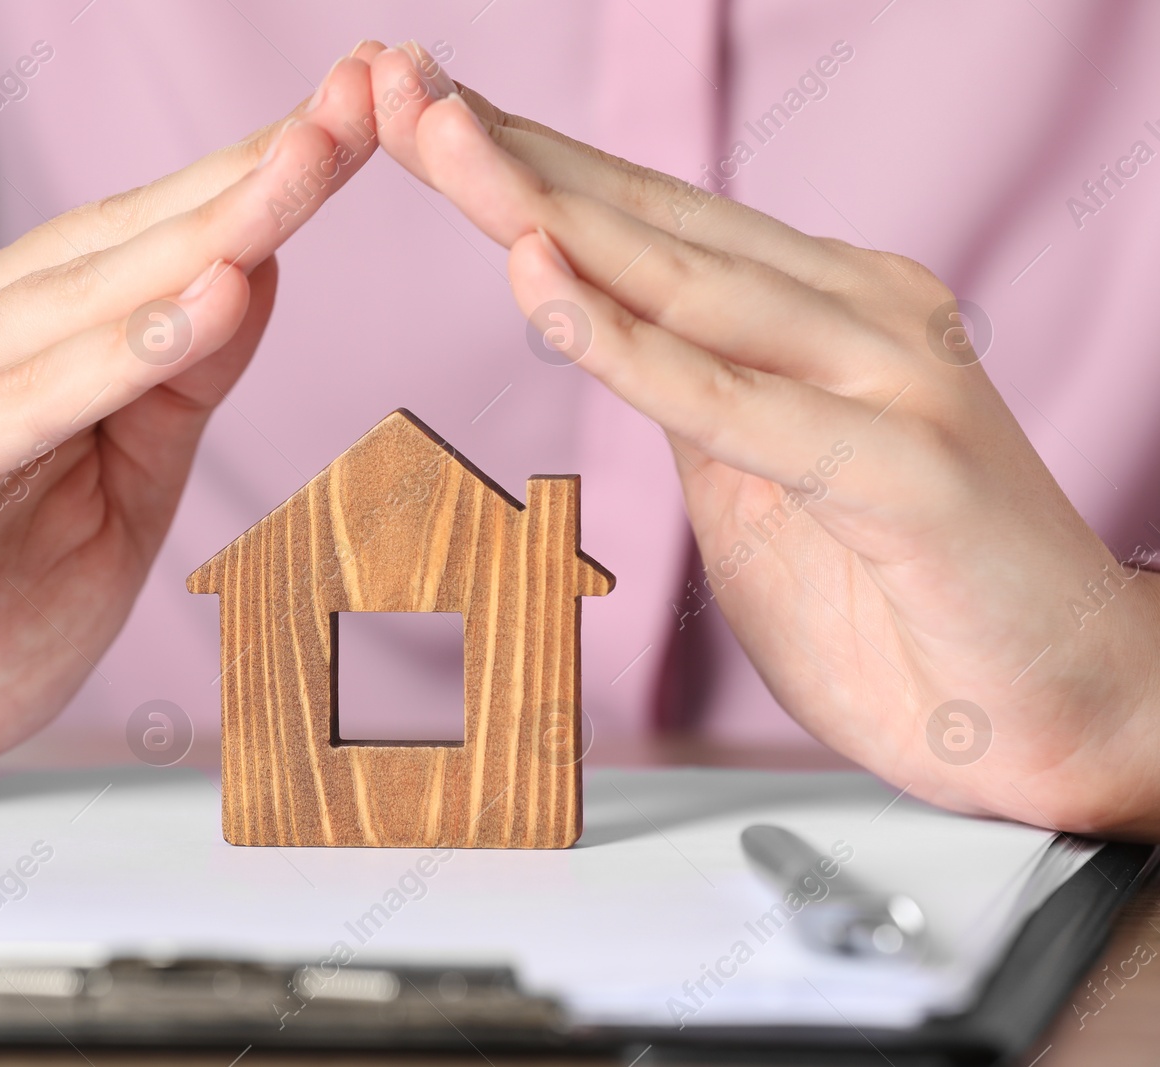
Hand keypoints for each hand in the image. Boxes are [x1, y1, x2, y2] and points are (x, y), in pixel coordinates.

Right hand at [0, 48, 386, 824]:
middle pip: (132, 240)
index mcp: (13, 335)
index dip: (265, 179)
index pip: (157, 240)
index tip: (371, 115)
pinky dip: (109, 357)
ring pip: (83, 299)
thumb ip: (171, 397)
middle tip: (366, 94)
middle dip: (259, 170)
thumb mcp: (109, 507)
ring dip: (206, 231)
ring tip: (310, 164)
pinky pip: (13, 405)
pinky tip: (199, 306)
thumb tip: (252, 275)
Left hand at [370, 45, 1159, 836]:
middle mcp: (854, 315)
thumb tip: (609, 342)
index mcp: (816, 313)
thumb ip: (696, 406)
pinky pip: (735, 402)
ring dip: (544, 209)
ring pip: (683, 281)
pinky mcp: (905, 466)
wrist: (1064, 711)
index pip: (648, 225)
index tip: (420, 119)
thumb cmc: (907, 605)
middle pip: (648, 222)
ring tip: (435, 140)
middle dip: (506, 154)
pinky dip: (630, 348)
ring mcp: (887, 378)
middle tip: (392, 85)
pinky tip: (543, 288)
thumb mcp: (760, 491)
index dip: (528, 168)